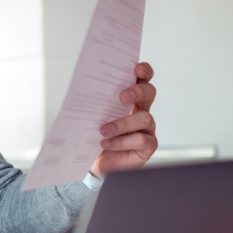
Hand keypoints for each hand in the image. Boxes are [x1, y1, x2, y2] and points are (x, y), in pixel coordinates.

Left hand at [90, 63, 157, 178]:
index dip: (144, 71)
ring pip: (145, 118)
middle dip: (138, 91)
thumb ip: (95, 103)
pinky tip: (106, 143)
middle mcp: (142, 110)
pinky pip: (141, 140)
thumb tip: (82, 90)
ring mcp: (147, 128)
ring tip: (103, 130)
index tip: (136, 69)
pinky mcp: (148, 146)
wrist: (96, 163)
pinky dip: (121, 142)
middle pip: (150, 92)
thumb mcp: (93, 117)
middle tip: (122, 97)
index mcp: (131, 99)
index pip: (142, 79)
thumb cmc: (96, 136)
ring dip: (122, 123)